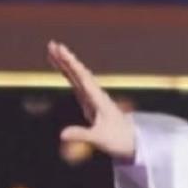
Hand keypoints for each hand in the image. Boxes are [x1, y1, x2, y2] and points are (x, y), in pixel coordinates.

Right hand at [49, 40, 135, 159]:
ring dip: (66, 64)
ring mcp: (94, 99)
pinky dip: (70, 76)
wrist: (134, 143)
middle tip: (53, 44)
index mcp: (99, 100)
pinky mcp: (92, 105)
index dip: (71, 64)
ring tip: (53, 52)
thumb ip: (82, 135)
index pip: (83, 77)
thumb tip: (63, 134)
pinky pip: (78, 85)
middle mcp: (96, 96)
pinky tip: (64, 70)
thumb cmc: (121, 140)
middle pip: (79, 73)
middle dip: (66, 59)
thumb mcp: (100, 139)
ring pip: (78, 77)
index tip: (61, 51)